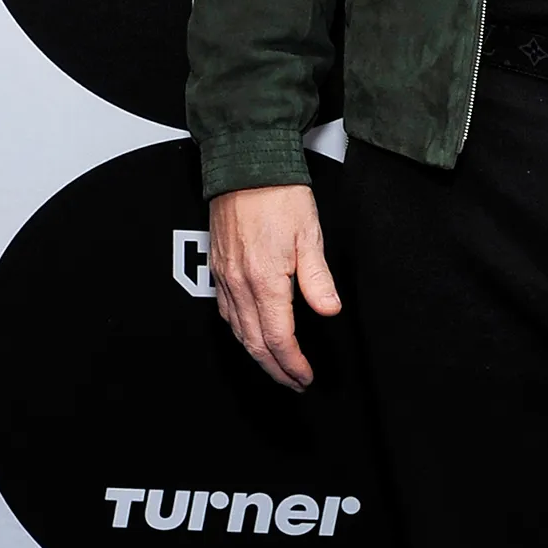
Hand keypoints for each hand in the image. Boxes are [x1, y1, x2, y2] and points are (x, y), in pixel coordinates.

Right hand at [209, 183, 340, 390]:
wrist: (246, 164)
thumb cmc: (280, 194)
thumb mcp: (309, 234)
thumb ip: (317, 278)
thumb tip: (329, 310)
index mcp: (265, 280)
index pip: (278, 338)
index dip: (293, 364)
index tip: (305, 377)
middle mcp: (240, 284)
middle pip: (254, 343)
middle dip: (275, 369)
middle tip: (294, 382)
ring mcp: (225, 277)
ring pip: (237, 331)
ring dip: (257, 355)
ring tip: (277, 366)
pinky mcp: (218, 267)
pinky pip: (226, 312)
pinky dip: (240, 332)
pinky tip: (251, 333)